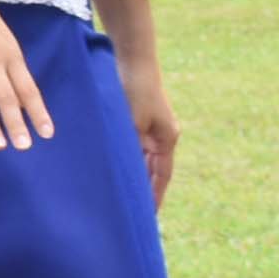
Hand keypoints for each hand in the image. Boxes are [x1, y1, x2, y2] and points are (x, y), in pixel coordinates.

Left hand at [127, 75, 179, 207]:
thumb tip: (125, 172)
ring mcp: (150, 128)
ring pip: (141, 159)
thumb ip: (130, 147)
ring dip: (133, 174)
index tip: (149, 216)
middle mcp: (161, 136)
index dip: (155, 195)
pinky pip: (133, 146)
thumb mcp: (132, 123)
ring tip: (121, 196)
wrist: (134, 62)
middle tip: (132, 211)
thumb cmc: (135, 91)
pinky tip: (112, 169)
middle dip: (143, 188)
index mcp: (166, 139)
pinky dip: (125, 158)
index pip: (162, 175)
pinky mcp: (138, 120)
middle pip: (152, 169)